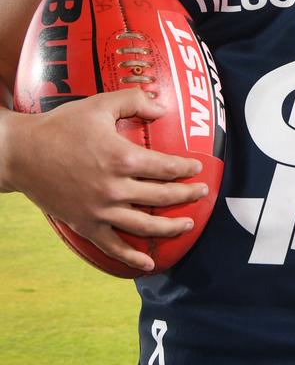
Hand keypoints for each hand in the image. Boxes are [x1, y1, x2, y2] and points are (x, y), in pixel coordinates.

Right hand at [6, 89, 207, 272]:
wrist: (22, 153)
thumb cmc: (62, 126)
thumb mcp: (100, 104)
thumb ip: (134, 100)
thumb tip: (162, 107)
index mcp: (123, 158)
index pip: (166, 167)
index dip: (186, 168)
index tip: (197, 168)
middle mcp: (115, 188)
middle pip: (162, 196)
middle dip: (186, 195)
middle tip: (201, 193)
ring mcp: (100, 210)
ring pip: (144, 225)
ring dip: (170, 227)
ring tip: (187, 224)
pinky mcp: (85, 224)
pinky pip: (113, 247)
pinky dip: (132, 258)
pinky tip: (149, 264)